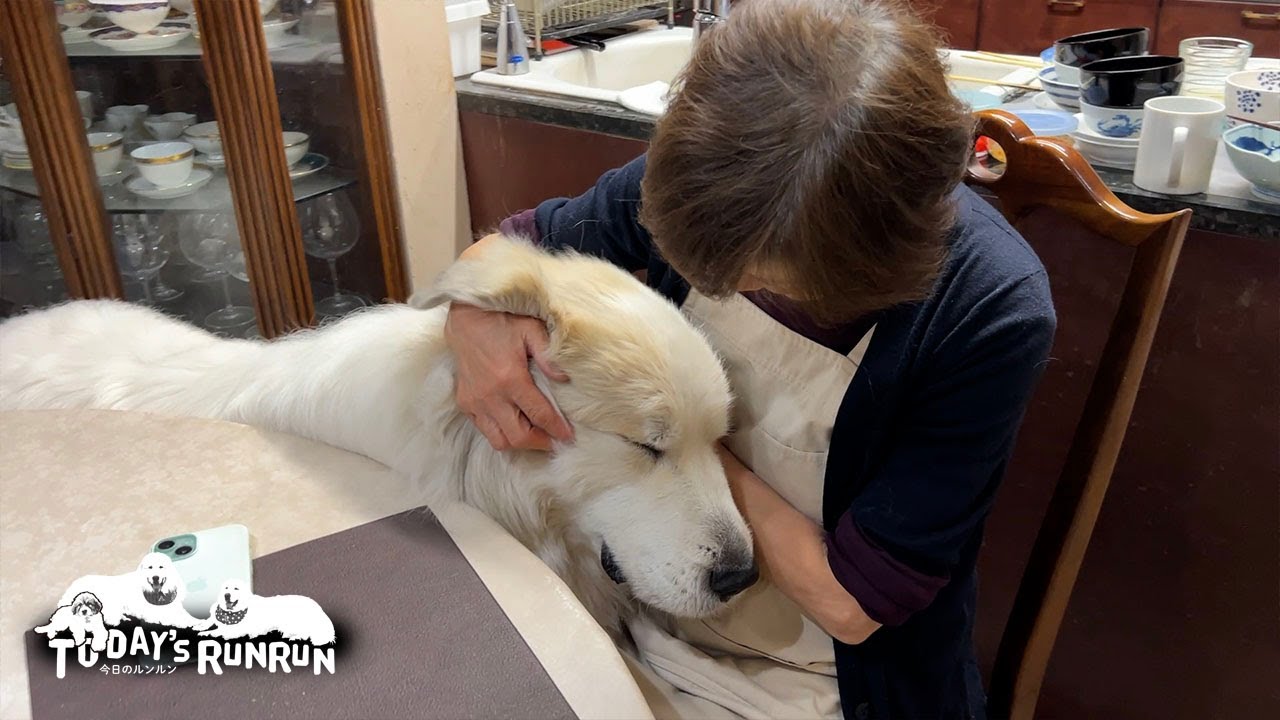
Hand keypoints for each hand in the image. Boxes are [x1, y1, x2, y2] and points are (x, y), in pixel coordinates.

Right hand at [443, 302, 573, 451]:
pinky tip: (512, 422)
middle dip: (539, 442)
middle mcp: (491, 395)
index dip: (556, 429)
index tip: (568, 437)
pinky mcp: (464, 402)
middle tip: (554, 439)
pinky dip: (500, 432)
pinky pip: (483, 430)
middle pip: (518, 436)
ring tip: (534, 434)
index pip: (539, 414)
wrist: (466, 318)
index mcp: (510, 378)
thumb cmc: (502, 322)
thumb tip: (565, 378)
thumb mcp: (531, 330)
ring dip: (518, 441)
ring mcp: (475, 402)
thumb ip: (549, 356)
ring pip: (498, 440)